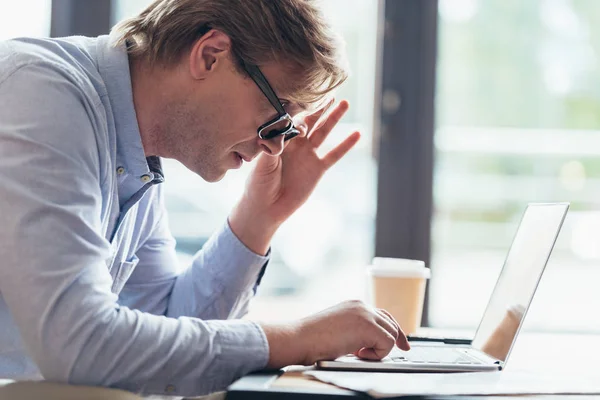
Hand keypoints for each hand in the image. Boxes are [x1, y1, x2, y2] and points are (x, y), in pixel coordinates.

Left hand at [228, 100, 359, 253]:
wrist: (267, 208)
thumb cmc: (258, 185)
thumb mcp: (262, 165)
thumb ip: (272, 148)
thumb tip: (281, 135)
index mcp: (280, 139)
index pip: (291, 118)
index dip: (297, 108)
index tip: (302, 95)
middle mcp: (295, 144)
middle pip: (310, 120)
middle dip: (319, 105)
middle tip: (329, 89)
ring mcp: (308, 155)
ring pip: (323, 131)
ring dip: (333, 117)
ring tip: (344, 102)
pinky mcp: (318, 168)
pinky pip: (334, 154)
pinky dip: (346, 145)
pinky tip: (357, 134)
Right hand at [259, 300, 410, 367]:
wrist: (300, 338)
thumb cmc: (312, 339)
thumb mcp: (339, 330)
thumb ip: (356, 331)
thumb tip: (371, 343)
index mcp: (355, 305)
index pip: (382, 315)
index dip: (392, 330)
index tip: (401, 343)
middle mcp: (362, 306)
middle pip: (391, 322)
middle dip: (397, 339)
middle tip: (403, 350)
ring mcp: (366, 314)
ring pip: (391, 333)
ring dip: (379, 349)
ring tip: (358, 353)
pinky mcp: (368, 326)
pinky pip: (387, 343)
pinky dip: (376, 354)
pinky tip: (357, 354)